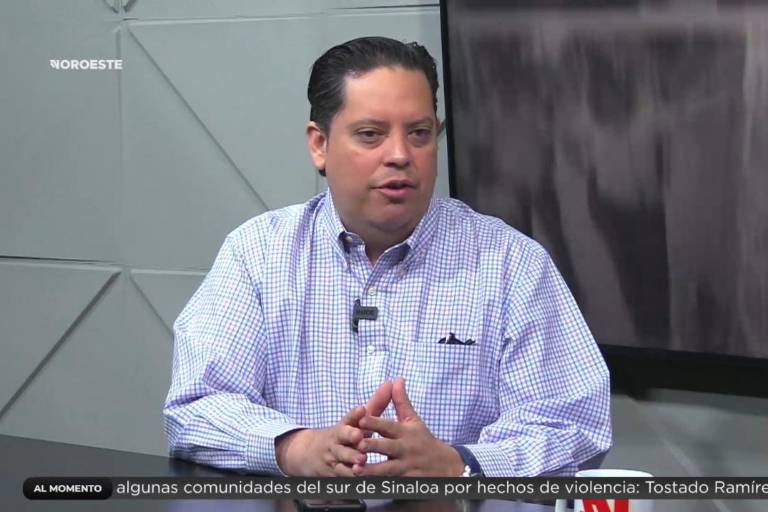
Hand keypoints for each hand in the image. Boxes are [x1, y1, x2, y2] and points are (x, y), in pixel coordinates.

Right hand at [275, 381, 392, 475]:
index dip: (355, 414)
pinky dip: (350, 478)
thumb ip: (376, 404)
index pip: (349, 417)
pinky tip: (360, 480)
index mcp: (345, 425)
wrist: (312, 454)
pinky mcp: (333, 474)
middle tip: (360, 436)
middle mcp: (337, 440)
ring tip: (361, 460)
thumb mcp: (358, 420)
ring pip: (342, 458)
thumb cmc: (346, 435)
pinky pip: (342, 477)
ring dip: (351, 459)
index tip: (362, 409)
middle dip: (350, 436)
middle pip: (342, 438)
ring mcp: (334, 457)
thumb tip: (390, 383)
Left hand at [352, 377, 464, 476]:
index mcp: (405, 431)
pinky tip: (366, 485)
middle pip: (387, 447)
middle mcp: (405, 448)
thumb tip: (396, 379)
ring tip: (356, 470)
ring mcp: (406, 466)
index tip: (361, 418)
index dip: (375, 422)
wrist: (445, 465)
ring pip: (387, 468)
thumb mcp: (413, 420)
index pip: (388, 425)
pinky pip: (391, 483)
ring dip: (372, 470)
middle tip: (358, 444)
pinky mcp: (407, 481)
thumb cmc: (424, 439)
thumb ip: (401, 401)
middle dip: (373, 446)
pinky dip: (379, 484)